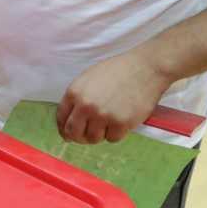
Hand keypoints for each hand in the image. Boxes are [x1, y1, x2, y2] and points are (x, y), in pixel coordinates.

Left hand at [55, 50, 171, 144]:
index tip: (69, 134)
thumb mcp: (89, 78)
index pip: (61, 119)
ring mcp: (103, 116)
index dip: (64, 129)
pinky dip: (116, 133)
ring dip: (100, 134)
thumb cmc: (118, 71)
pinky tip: (121, 120)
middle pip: (74, 133)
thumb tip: (70, 119)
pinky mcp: (120, 124)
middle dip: (79, 137)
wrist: (145, 68)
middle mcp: (86, 106)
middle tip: (87, 136)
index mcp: (74, 92)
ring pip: (93, 138)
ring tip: (109, 122)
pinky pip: (112, 139)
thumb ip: (78, 97)